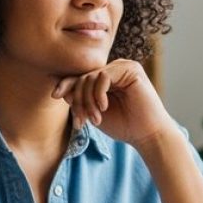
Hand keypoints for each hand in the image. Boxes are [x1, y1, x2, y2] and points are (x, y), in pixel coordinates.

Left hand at [53, 60, 171, 146]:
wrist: (147, 135)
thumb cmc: (124, 126)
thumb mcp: (94, 112)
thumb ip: (80, 100)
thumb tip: (61, 90)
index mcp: (106, 78)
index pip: (81, 77)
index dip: (66, 84)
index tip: (55, 95)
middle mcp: (114, 69)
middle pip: (83, 77)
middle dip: (79, 101)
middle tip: (82, 122)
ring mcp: (123, 67)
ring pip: (91, 77)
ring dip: (88, 101)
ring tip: (95, 119)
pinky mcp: (131, 69)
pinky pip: (103, 76)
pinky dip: (99, 93)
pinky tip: (104, 108)